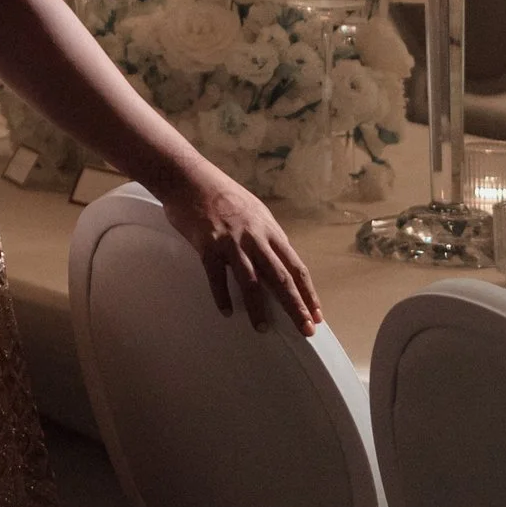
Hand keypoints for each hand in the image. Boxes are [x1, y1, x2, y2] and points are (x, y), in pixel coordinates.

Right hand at [160, 160, 321, 334]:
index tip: (316, 313)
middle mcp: (255, 238)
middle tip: (305, 329)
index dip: (308, 292)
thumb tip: (276, 257)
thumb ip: (266, 235)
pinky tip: (227, 311)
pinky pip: (217, 276)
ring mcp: (232, 242)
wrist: (189, 178)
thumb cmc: (221, 193)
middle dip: (295, 306)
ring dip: (258, 308)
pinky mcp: (208, 245)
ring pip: (251, 281)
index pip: (296, 266)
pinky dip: (222, 296)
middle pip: (281, 278)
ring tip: (262, 328)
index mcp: (270, 230)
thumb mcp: (254, 211)